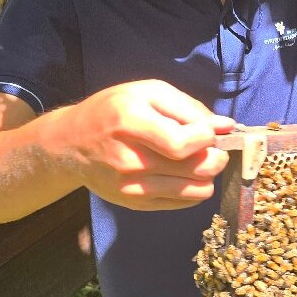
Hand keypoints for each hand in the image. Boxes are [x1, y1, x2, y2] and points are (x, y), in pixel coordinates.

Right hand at [51, 80, 235, 209]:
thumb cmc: (113, 111)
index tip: (209, 131)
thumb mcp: (148, 93)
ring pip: (198, 190)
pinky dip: (195, 188)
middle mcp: (130, 159)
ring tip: (199, 160)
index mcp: (130, 122)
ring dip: (208, 174)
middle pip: (196, 169)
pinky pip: (186, 202)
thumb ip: (189, 108)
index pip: (183, 144)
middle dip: (216, 156)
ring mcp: (132, 187)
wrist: (70, 144)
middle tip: (212, 147)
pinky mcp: (136, 204)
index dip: (207, 137)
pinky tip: (185, 173)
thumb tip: (226, 126)